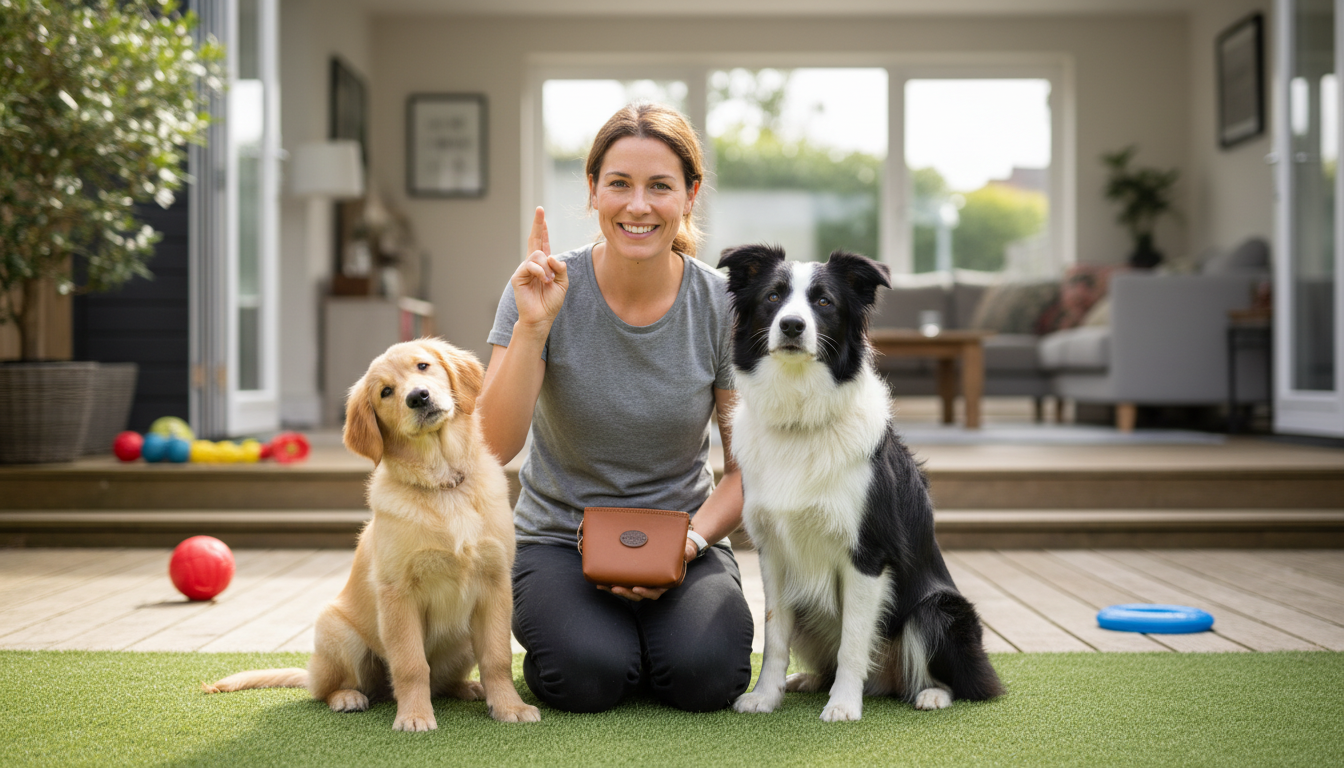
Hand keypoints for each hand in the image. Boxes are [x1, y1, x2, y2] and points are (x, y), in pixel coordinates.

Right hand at [512, 207, 567, 331]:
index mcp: (543, 264)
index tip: (541, 214)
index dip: (542, 229)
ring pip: (538, 256)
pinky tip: (544, 281)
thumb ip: (561, 268)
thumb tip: (552, 256)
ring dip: (547, 269)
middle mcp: (533, 264)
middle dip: (538, 224)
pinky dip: (541, 273)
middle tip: (540, 209)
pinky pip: (531, 265)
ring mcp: (524, 269)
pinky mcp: (518, 276)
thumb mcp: (563, 283)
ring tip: (548, 282)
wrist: (541, 317)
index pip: (542, 243)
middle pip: (534, 240)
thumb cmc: (550, 302)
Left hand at [594, 540, 697, 601]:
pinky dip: (612, 581)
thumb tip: (684, 553)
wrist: (676, 549)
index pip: (655, 592)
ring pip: (628, 590)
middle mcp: (652, 585)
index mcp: (664, 583)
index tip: (636, 588)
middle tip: (614, 587)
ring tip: (603, 585)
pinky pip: (623, 581)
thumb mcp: (686, 552)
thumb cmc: (681, 552)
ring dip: (615, 589)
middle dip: (625, 592)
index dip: (645, 592)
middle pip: (637, 594)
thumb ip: (686, 554)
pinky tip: (601, 580)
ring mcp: (643, 581)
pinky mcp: (635, 575)